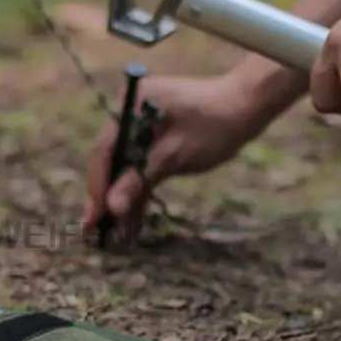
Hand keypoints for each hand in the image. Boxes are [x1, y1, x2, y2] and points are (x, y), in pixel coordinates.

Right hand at [82, 73, 270, 241]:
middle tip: (97, 230)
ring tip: (115, 233)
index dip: (98, 187)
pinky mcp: (154, 136)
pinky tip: (134, 219)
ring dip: (123, 197)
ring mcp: (140, 123)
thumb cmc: (213, 127)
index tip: (93, 217)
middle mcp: (128, 112)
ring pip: (125, 166)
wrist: (247, 107)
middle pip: (111, 160)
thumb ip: (138, 180)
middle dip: (107, 196)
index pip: (105, 152)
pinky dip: (139, 189)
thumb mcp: (173, 156)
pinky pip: (140, 164)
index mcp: (128, 106)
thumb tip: (111, 208)